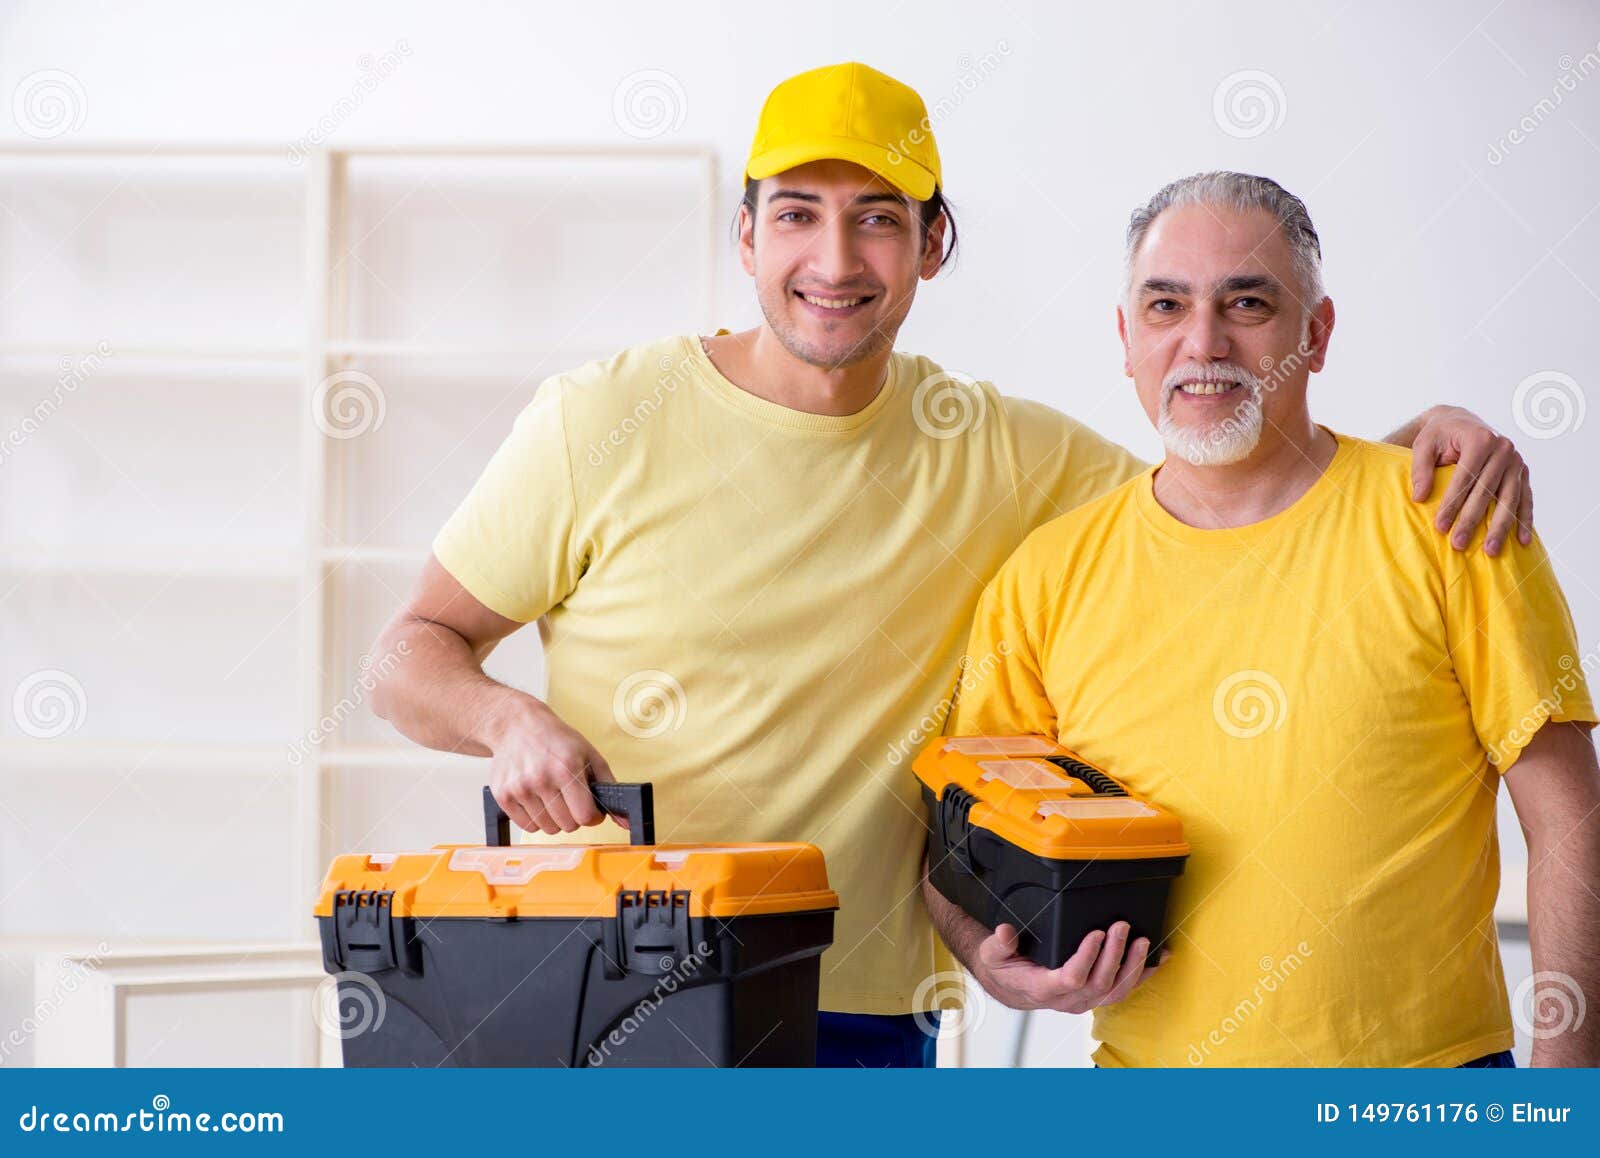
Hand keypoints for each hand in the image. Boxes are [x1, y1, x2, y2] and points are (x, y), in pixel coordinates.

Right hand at [484, 696, 618, 833]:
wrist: (516, 725)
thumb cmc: (557, 740)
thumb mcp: (590, 754)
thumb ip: (610, 787)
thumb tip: (626, 821)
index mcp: (567, 768)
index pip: (585, 817)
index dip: (593, 816)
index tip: (590, 809)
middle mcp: (541, 779)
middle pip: (567, 826)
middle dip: (574, 816)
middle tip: (569, 798)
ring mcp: (520, 788)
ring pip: (547, 829)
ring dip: (554, 818)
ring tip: (552, 796)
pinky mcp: (503, 795)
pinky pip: (527, 826)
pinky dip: (535, 818)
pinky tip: (536, 798)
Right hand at [971, 921, 1166, 1013]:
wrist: (1012, 986)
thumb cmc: (1006, 968)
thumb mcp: (992, 954)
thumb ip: (998, 943)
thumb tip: (1005, 932)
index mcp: (1043, 988)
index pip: (1072, 978)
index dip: (1087, 957)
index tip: (1097, 933)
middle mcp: (1068, 999)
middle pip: (1099, 984)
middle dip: (1114, 955)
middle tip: (1121, 927)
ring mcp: (1084, 1000)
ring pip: (1115, 991)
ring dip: (1132, 967)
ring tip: (1142, 942)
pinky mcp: (1095, 995)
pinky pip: (1123, 990)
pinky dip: (1142, 975)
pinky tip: (1158, 959)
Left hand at [1410, 405, 1533, 555]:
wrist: (1461, 422)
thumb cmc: (1439, 435)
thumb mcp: (1423, 445)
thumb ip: (1420, 469)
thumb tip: (1419, 497)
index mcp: (1480, 439)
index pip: (1464, 478)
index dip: (1452, 503)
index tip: (1440, 527)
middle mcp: (1503, 448)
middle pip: (1486, 491)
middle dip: (1472, 520)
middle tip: (1459, 544)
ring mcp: (1516, 461)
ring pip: (1509, 499)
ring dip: (1500, 527)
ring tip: (1490, 551)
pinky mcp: (1523, 472)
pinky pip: (1525, 498)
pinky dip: (1524, 520)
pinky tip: (1522, 540)